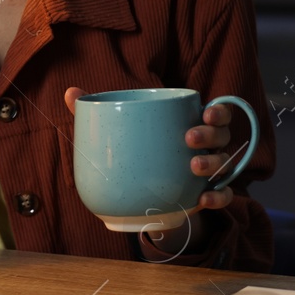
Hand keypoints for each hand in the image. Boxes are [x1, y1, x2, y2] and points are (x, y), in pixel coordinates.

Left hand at [64, 88, 234, 224]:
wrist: (147, 202)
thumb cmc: (137, 156)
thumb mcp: (121, 134)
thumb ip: (98, 114)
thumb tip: (70, 93)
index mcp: (190, 125)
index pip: (215, 113)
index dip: (218, 111)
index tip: (205, 112)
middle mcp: (207, 147)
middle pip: (222, 136)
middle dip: (210, 134)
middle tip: (189, 138)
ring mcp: (209, 173)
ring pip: (224, 164)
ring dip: (213, 163)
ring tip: (194, 166)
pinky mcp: (206, 197)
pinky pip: (222, 196)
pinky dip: (218, 197)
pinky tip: (203, 198)